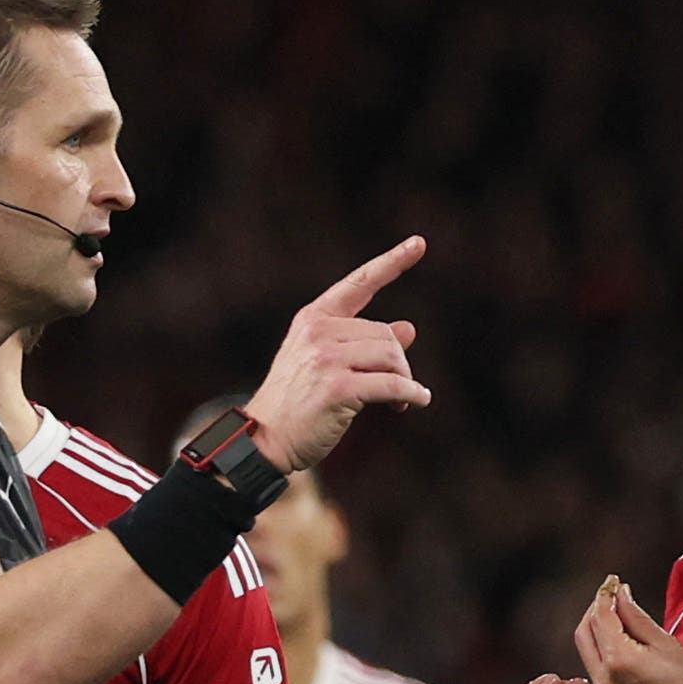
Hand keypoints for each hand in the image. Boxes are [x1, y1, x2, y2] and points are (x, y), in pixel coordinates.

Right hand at [245, 236, 430, 472]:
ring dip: (405, 380)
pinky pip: (391, 385)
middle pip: (385, 334)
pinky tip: (417, 402)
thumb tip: (409, 327)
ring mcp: (325, 359)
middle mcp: (318, 332)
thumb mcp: (326, 364)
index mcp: (313, 319)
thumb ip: (364, 344)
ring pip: (391, 357)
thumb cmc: (297, 403)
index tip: (418, 244)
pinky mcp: (337, 388)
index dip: (391, 263)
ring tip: (402, 400)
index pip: (358, 284)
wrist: (264, 439)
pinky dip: (411, 394)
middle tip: (399, 388)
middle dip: (398, 362)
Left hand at [575, 575, 682, 683]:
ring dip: (596, 630)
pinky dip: (602, 650)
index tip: (613, 581)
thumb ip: (635, 616)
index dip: (605, 594)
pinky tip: (619, 642)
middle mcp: (604, 680)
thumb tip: (620, 594)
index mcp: (618, 660)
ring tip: (617, 616)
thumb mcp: (666, 643)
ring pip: (587, 652)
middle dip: (595, 610)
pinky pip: (596, 670)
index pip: (601, 616)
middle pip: (584, 633)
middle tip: (611, 596)